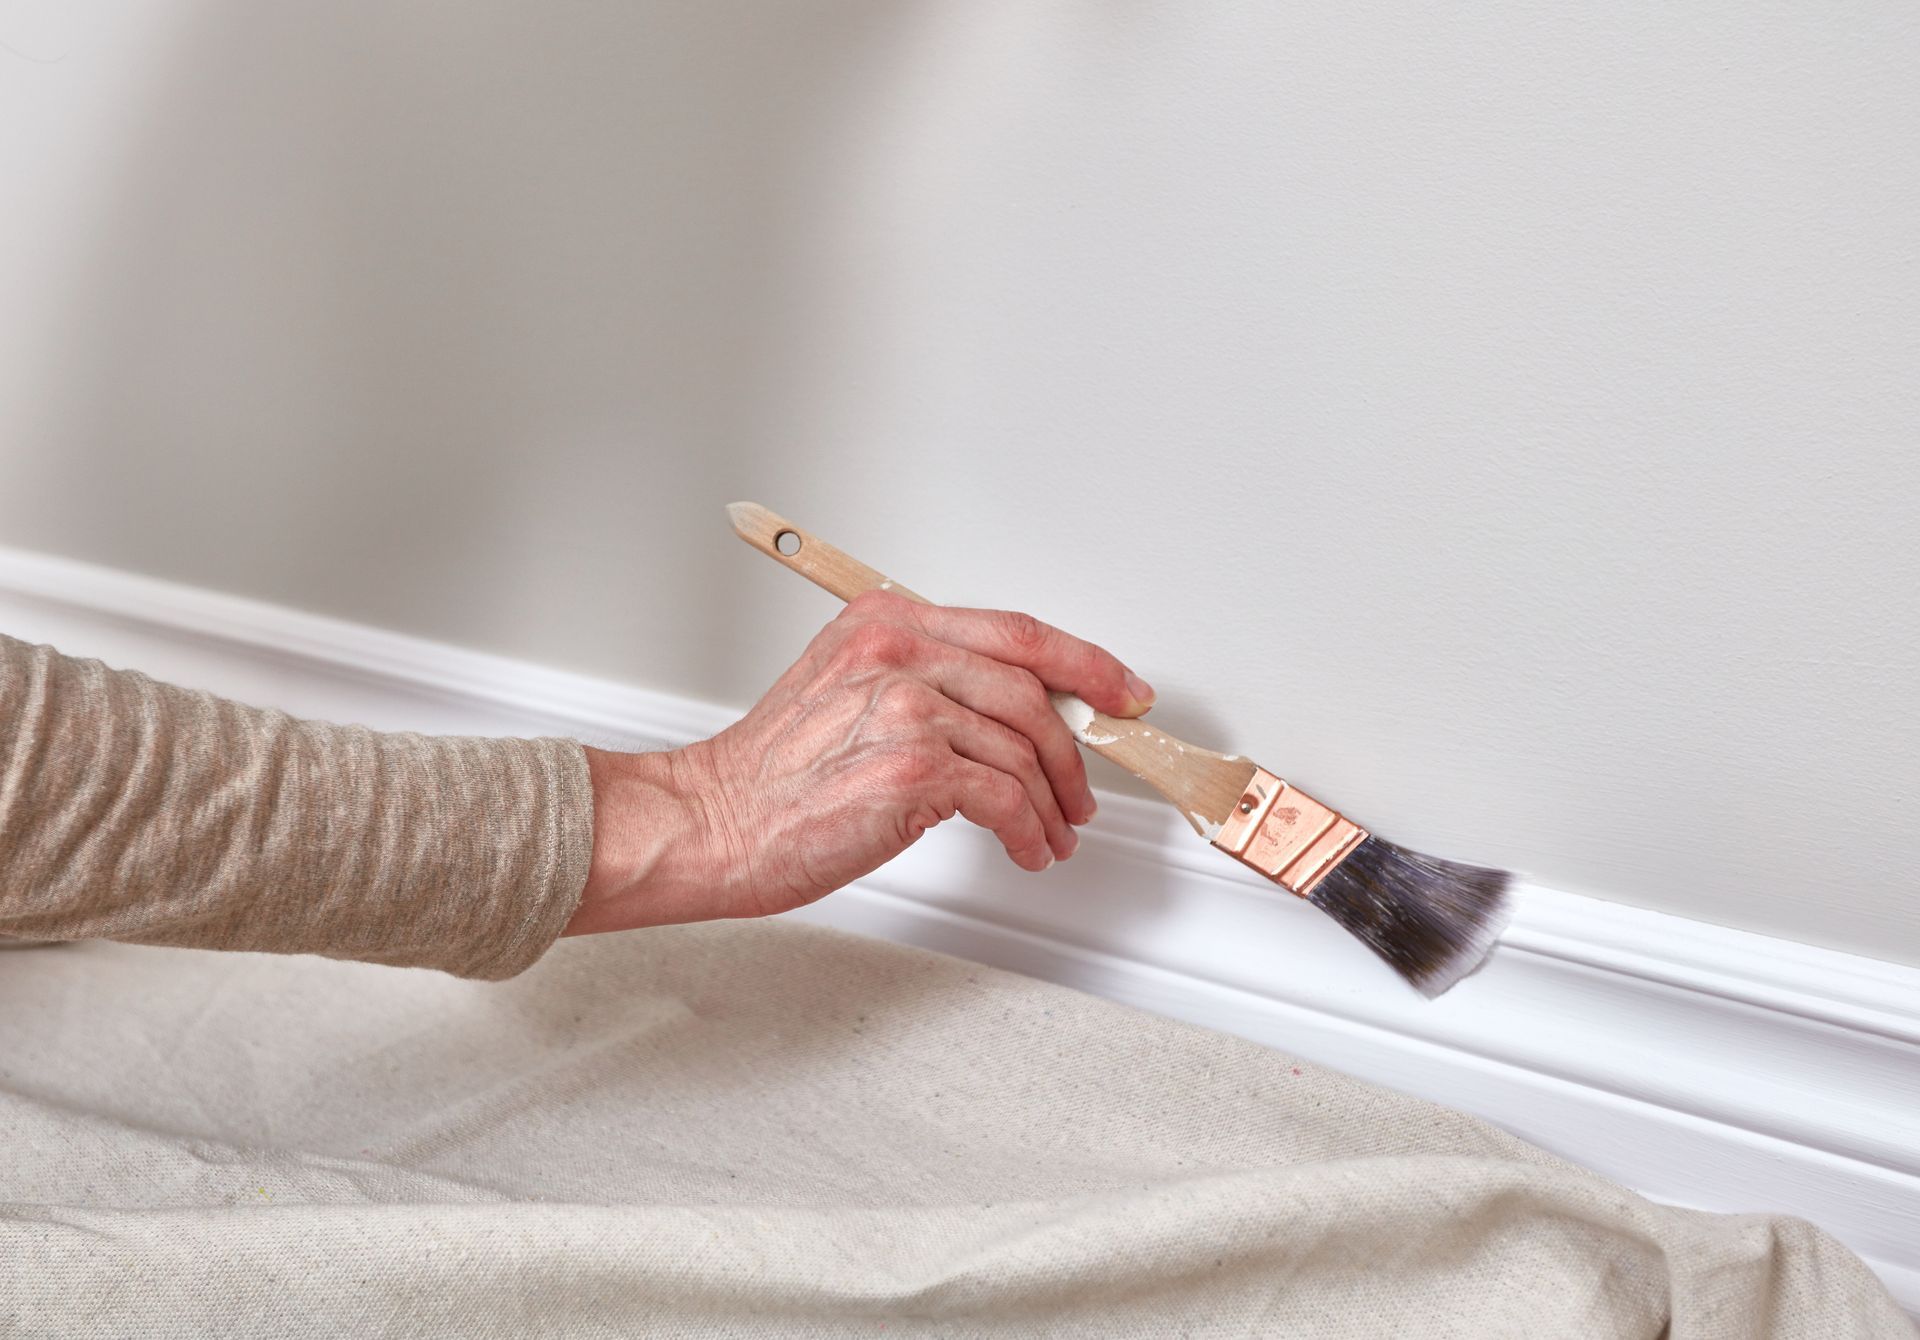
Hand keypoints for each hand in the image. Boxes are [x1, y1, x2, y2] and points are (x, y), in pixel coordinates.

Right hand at [564, 591, 1154, 935]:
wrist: (713, 823)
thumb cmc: (775, 773)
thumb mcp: (847, 687)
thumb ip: (925, 677)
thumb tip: (1015, 707)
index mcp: (888, 621)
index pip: (1016, 631)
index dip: (1086, 663)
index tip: (1121, 691)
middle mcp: (899, 651)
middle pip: (1031, 691)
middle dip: (1073, 749)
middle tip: (1083, 789)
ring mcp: (906, 707)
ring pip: (1023, 750)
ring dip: (1051, 804)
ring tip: (1051, 833)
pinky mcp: (912, 769)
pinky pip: (1005, 799)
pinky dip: (1028, 830)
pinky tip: (1025, 848)